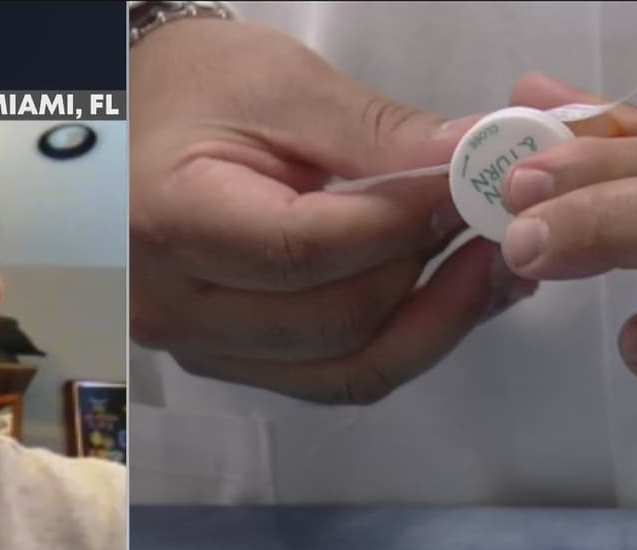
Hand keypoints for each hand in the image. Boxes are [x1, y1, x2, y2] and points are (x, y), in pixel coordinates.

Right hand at [129, 18, 533, 403]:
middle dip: (431, 277)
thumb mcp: (285, 87)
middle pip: (334, 326)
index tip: (471, 190)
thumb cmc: (196, 88)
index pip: (303, 250)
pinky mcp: (233, 361)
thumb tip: (477, 162)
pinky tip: (448, 294)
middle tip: (496, 226)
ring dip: (434, 322)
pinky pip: (334, 375)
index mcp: (167, 222)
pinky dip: (402, 339)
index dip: (402, 226)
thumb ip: (382, 135)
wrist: (140, 124)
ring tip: (490, 266)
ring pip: (345, 370)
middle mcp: (173, 306)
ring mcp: (200, 347)